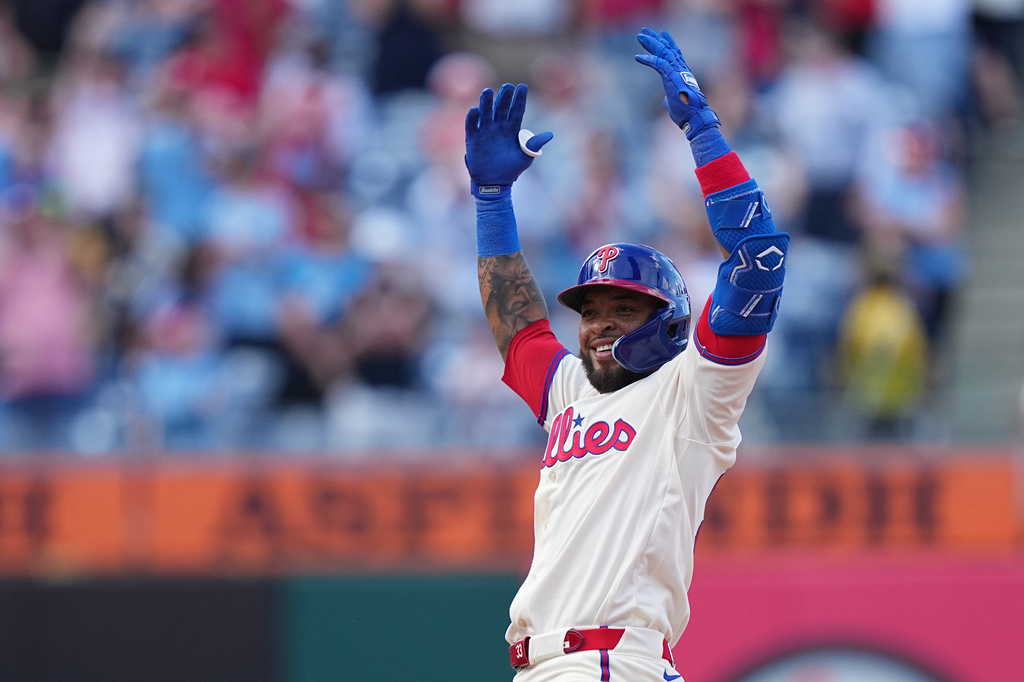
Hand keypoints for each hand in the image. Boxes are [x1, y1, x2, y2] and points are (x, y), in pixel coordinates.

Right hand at [465, 83, 552, 198]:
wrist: (494, 184)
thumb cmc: (511, 170)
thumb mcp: (525, 158)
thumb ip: (534, 145)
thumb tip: (550, 134)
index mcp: (512, 129)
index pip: (516, 110)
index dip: (519, 99)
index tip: (522, 87)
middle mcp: (498, 126)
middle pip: (501, 107)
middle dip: (504, 97)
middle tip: (507, 86)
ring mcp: (485, 131)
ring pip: (486, 112)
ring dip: (486, 102)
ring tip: (488, 91)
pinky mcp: (472, 138)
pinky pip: (471, 125)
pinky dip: (472, 117)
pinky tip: (475, 110)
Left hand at [635, 28, 719, 139]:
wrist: (695, 117)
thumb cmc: (686, 112)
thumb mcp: (675, 103)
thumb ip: (670, 98)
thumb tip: (666, 100)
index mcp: (682, 74)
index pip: (675, 54)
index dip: (668, 43)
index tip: (661, 35)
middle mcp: (681, 69)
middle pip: (668, 49)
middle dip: (656, 39)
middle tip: (644, 31)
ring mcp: (677, 72)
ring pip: (664, 52)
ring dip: (651, 43)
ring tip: (640, 36)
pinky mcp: (672, 77)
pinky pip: (659, 64)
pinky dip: (648, 59)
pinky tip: (638, 57)